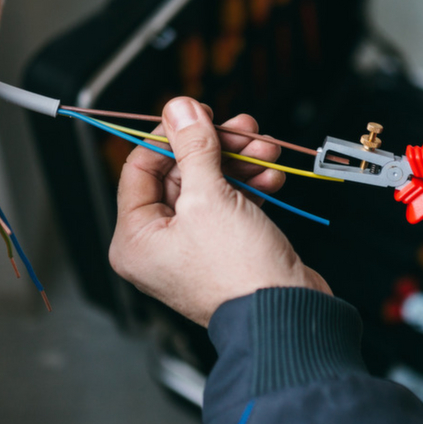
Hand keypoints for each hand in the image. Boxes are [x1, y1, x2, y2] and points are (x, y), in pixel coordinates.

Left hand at [110, 97, 329, 325]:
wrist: (287, 314)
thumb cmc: (239, 274)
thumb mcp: (210, 197)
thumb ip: (193, 147)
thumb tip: (180, 108)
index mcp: (135, 239)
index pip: (141, 167)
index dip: (171, 135)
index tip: (197, 113)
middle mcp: (158, 244)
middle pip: (180, 172)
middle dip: (217, 147)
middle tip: (243, 128)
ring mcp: (192, 247)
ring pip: (210, 184)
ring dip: (241, 162)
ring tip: (267, 149)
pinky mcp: (224, 247)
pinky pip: (230, 204)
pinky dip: (251, 186)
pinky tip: (271, 176)